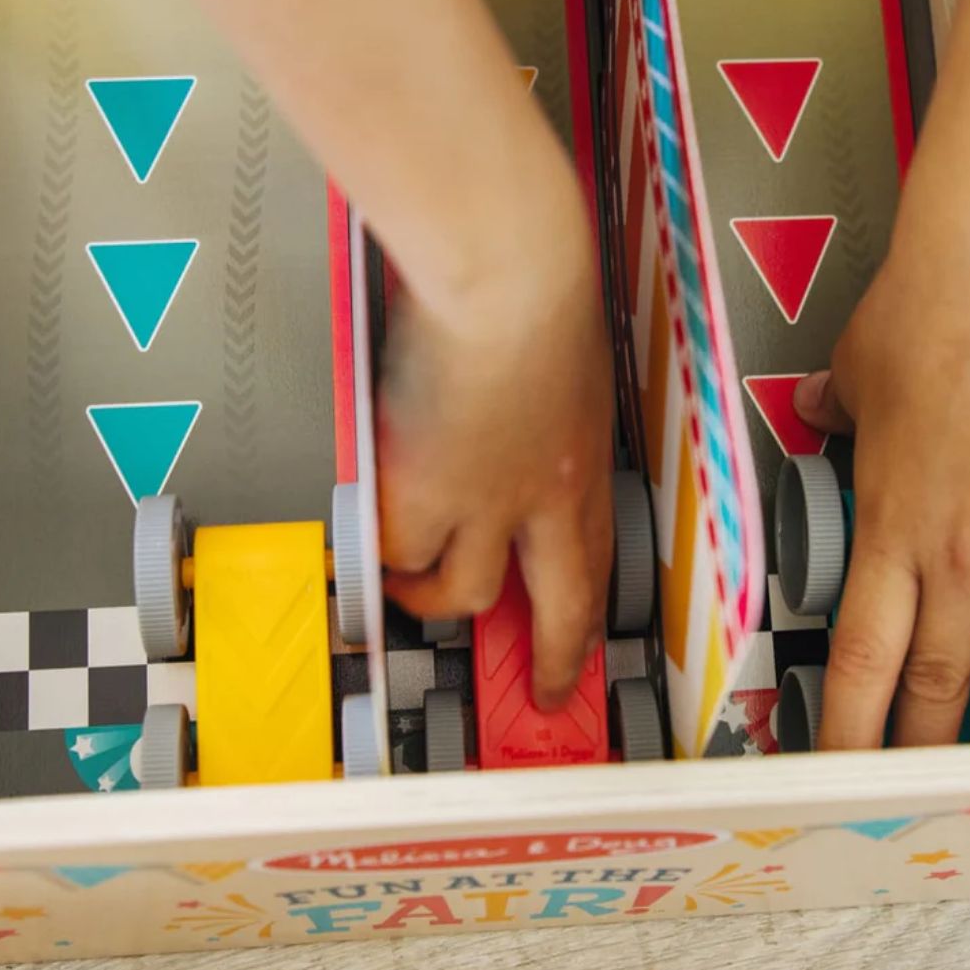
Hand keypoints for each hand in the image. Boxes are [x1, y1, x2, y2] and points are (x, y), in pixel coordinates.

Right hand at [379, 177, 612, 708]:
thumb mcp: (558, 349)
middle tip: (547, 692)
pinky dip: (385, 550)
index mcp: (584, 454)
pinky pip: (398, 551)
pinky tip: (373, 537)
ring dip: (436, 599)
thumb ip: (537, 392)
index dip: (589, 606)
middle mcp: (547, 494)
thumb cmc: (533, 277)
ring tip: (410, 588)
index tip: (584, 634)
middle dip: (555, 658)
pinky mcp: (426, 498)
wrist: (506, 277)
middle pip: (562, 605)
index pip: (596, 552)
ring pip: (467, 592)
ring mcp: (488, 504)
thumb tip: (501, 402)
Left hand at [794, 219, 969, 758]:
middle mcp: (964, 547)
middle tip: (923, 792)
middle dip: (930, 746)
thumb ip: (831, 413)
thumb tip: (811, 417)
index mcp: (893, 521)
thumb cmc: (926, 309)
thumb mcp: (851, 368)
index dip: (855, 725)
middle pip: (944, 678)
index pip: (867, 654)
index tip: (845, 770)